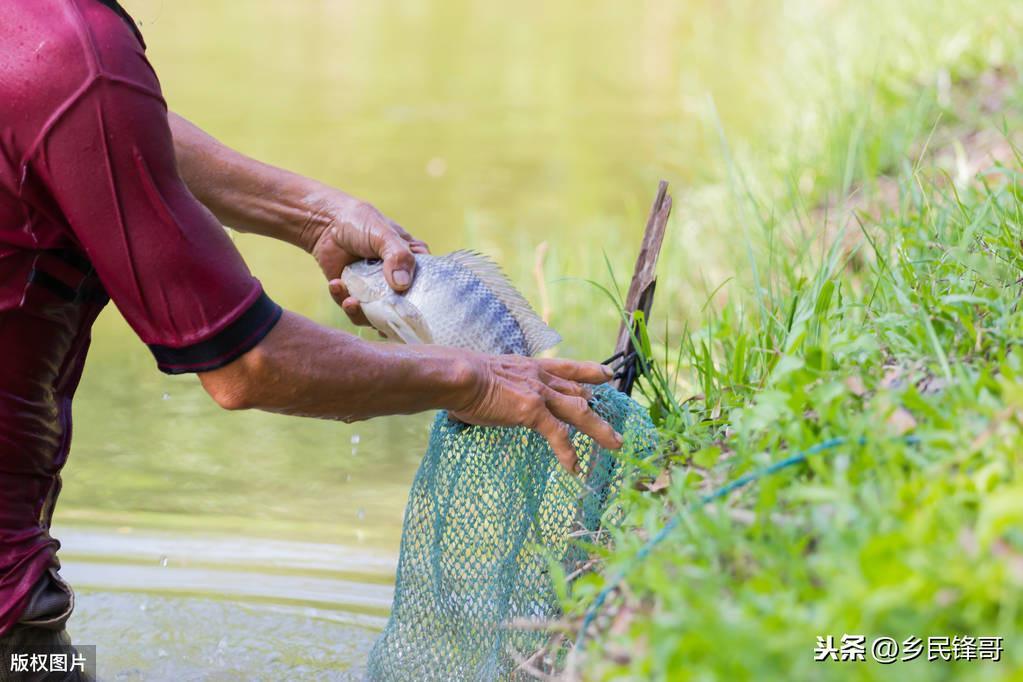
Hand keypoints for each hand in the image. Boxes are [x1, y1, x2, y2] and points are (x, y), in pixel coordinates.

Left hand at [307, 193, 428, 325]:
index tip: (411, 307)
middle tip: (378, 314)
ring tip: (350, 301)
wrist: (326, 225)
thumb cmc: (361, 223)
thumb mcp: (384, 235)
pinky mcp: (356, 296)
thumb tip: (402, 284)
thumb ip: (398, 255)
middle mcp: (398, 281)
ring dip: (362, 313)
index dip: (423, 301)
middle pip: (403, 309)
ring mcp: (377, 291)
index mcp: (413, 264)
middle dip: (390, 316)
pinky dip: (344, 301)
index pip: (427, 287)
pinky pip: (354, 310)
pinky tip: (336, 284)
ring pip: (378, 316)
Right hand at [450, 354, 622, 471]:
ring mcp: (539, 393)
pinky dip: (567, 452)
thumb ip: (501, 386)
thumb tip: (488, 398)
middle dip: (600, 410)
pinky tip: (573, 467)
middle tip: (616, 427)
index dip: (589, 372)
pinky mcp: (532, 410)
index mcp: (531, 367)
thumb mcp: (491, 376)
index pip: (567, 368)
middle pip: (579, 393)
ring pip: (580, 412)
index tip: (606, 375)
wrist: (459, 377)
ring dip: (599, 429)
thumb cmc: (463, 379)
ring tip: (615, 444)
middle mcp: (541, 377)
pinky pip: (558, 434)